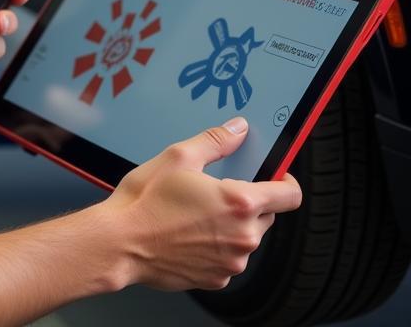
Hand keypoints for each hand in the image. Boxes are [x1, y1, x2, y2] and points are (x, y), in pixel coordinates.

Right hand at [101, 118, 301, 291]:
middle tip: (215, 190)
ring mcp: (231, 262)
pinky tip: (188, 233)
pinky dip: (216, 245)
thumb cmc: (145, 202)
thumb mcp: (179, 156)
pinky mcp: (217, 279)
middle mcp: (243, 237)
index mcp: (239, 203)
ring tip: (194, 213)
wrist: (120, 243)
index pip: (290, 196)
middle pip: (267, 215)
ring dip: (231, 224)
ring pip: (246, 237)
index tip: (276, 176)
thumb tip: (238, 129)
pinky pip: (228, 257)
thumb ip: (216, 141)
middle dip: (248, 201)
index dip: (286, 182)